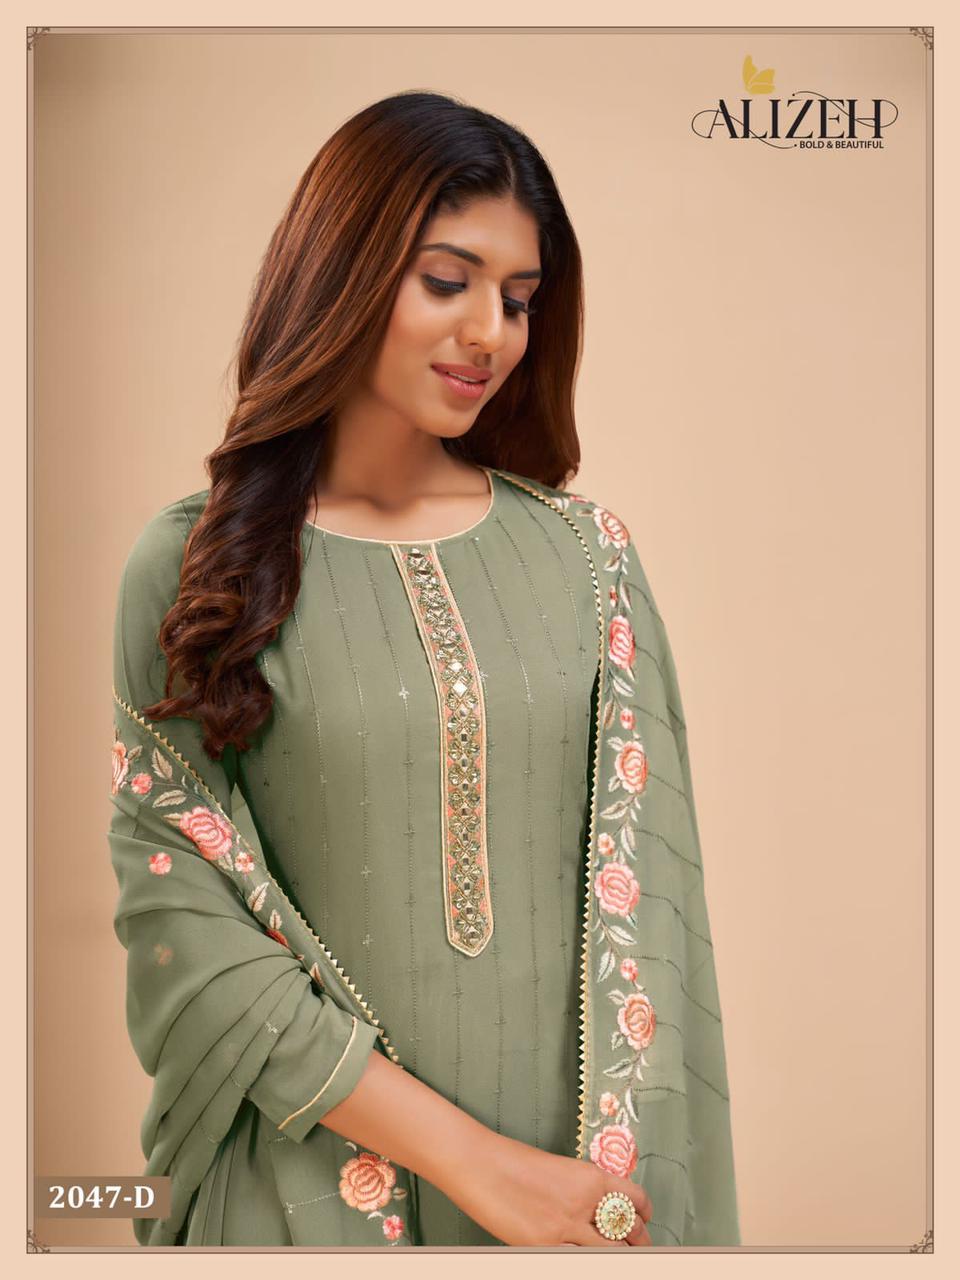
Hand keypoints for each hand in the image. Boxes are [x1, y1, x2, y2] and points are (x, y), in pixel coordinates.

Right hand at [437, 1129, 653, 1246]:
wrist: (481, 1165)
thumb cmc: (513, 1162)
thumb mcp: (559, 1169)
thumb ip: (582, 1191)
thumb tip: (598, 1211)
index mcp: (591, 1176)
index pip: (635, 1198)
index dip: (644, 1213)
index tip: (644, 1219)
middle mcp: (585, 1202)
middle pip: (629, 1232)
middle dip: (639, 1243)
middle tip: (639, 1247)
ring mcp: (567, 1228)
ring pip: (609, 1252)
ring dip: (616, 1256)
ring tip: (617, 1258)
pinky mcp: (546, 1246)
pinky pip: (579, 1261)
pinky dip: (585, 1261)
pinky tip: (584, 1259)